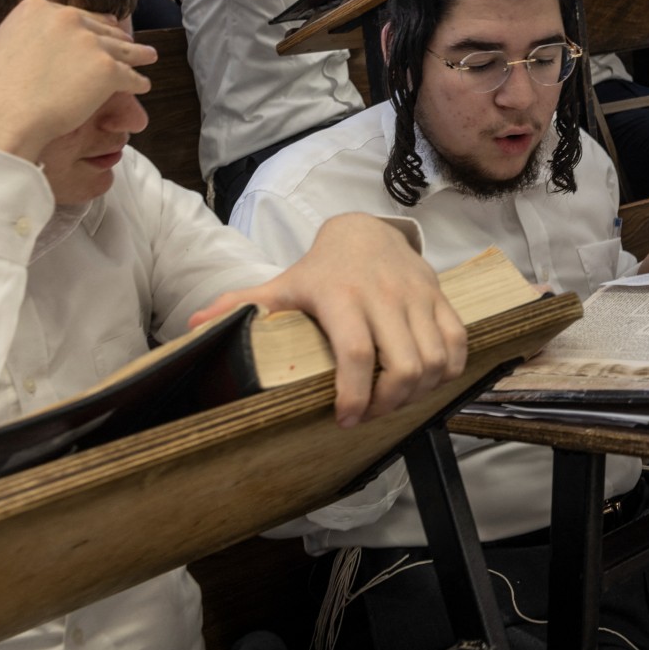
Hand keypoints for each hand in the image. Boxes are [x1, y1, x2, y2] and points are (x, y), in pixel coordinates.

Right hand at [0, 0, 156, 161]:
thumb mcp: (3, 46)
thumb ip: (28, 39)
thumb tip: (43, 50)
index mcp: (37, 7)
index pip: (75, 15)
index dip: (91, 27)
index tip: (100, 32)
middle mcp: (65, 17)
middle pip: (101, 28)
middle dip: (116, 38)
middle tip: (129, 44)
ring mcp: (88, 42)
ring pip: (122, 48)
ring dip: (137, 55)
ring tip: (147, 58)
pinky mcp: (106, 68)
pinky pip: (130, 76)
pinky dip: (138, 82)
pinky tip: (142, 86)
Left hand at [186, 214, 464, 427]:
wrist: (364, 230)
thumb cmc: (320, 269)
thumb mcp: (281, 285)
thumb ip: (240, 306)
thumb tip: (191, 328)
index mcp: (339, 296)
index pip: (356, 351)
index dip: (354, 393)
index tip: (344, 419)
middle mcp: (383, 296)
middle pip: (403, 364)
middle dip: (391, 403)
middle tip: (371, 415)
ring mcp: (416, 296)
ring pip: (434, 359)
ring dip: (419, 392)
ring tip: (396, 402)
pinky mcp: (439, 297)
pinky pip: (457, 342)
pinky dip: (449, 371)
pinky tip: (428, 382)